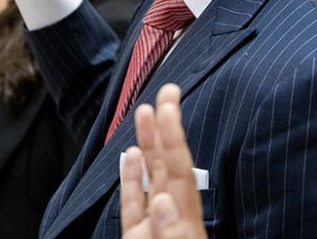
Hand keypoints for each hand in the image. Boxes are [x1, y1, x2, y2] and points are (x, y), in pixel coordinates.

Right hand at [120, 85, 206, 238]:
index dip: (173, 136)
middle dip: (165, 126)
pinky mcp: (136, 235)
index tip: (169, 107)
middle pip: (168, 163)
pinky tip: (131, 156)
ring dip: (148, 144)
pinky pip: (133, 201)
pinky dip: (131, 178)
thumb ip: (170, 231)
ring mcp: (153, 224)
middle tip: (167, 92)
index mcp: (185, 219)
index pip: (179, 169)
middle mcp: (171, 215)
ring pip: (151, 176)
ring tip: (144, 114)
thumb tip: (162, 202)